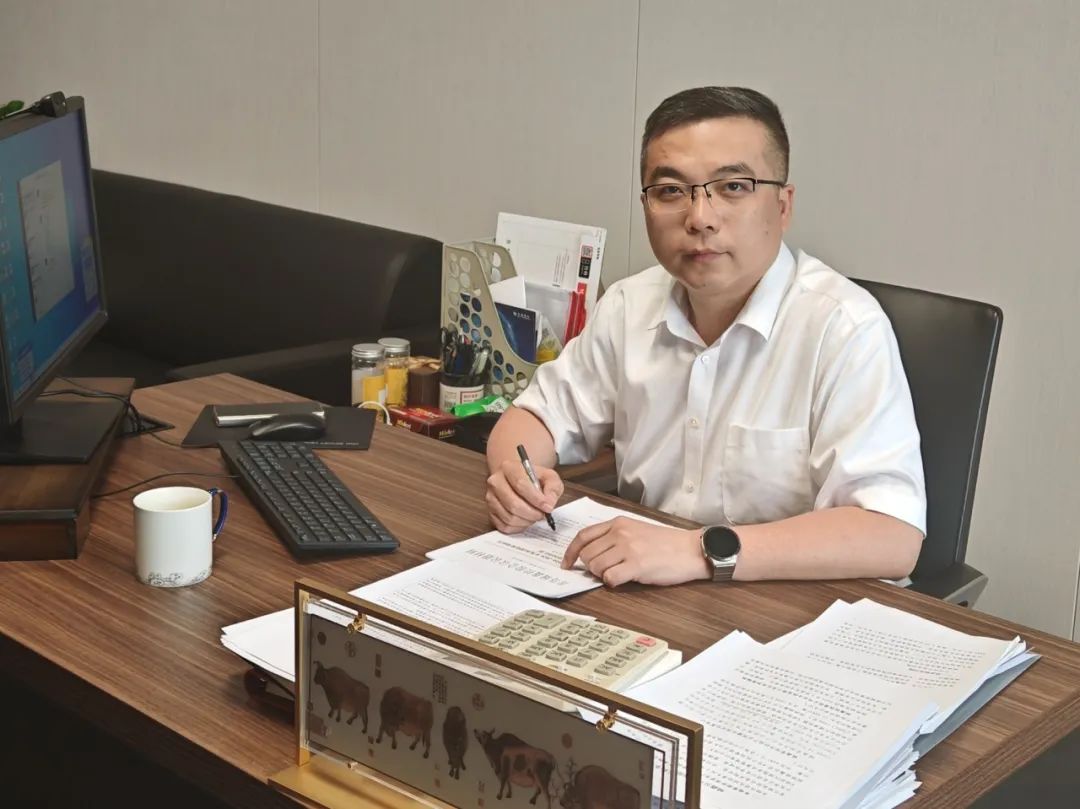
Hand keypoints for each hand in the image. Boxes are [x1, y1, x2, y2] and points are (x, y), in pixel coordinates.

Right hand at [486, 459, 563, 533]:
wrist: (519, 481)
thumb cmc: (534, 479)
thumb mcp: (549, 477)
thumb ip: (553, 487)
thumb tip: (549, 503)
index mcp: (508, 467)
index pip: (520, 484)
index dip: (536, 499)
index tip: (548, 507)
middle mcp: (495, 482)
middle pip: (513, 504)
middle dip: (532, 513)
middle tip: (543, 514)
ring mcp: (491, 498)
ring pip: (509, 517)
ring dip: (527, 521)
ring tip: (535, 515)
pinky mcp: (490, 512)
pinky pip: (505, 526)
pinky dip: (519, 527)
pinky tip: (526, 520)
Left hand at [561, 517, 710, 586]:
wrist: (690, 550)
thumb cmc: (666, 543)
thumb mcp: (637, 530)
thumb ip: (615, 537)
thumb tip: (594, 555)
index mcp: (618, 523)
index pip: (583, 536)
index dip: (570, 552)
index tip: (566, 563)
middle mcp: (620, 533)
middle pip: (587, 554)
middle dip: (590, 567)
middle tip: (605, 571)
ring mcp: (627, 548)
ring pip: (596, 567)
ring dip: (602, 575)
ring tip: (618, 574)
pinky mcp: (636, 565)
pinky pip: (610, 578)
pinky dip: (613, 583)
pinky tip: (625, 579)